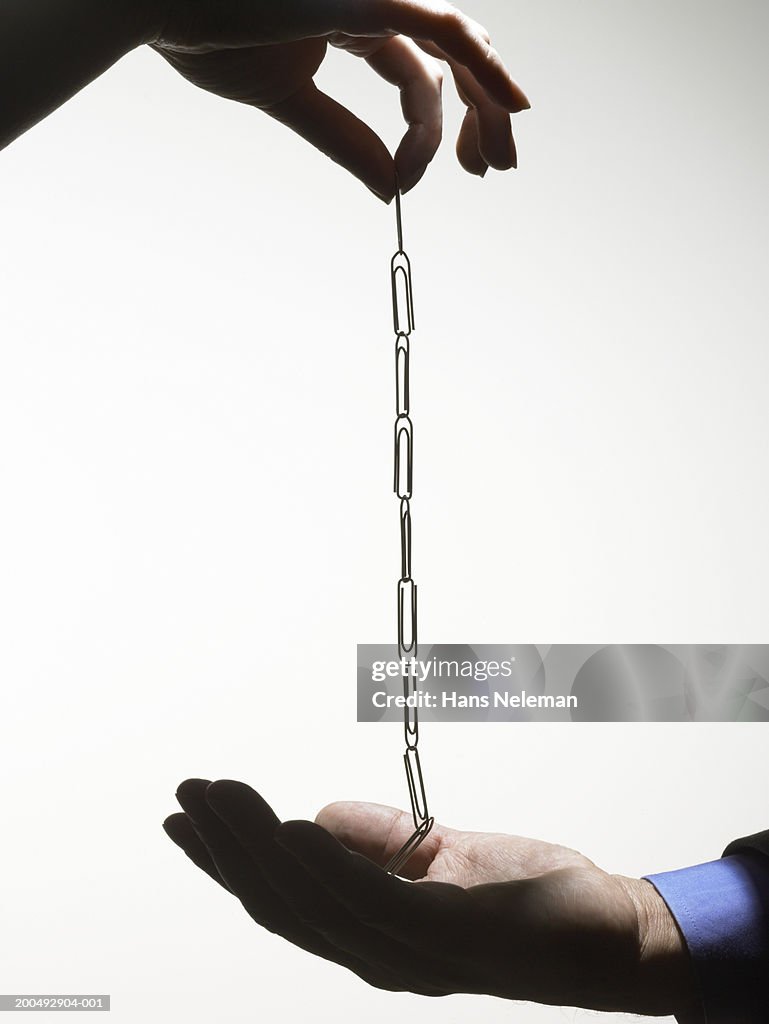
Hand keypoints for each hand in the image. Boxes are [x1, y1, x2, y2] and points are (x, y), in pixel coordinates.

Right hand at [150, 0, 529, 198]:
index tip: (420, 182)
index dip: (428, 131)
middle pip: (451, 60)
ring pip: (456, 51)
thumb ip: (342, 139)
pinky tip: (512, 102)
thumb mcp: (287, 100)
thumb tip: (388, 187)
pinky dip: (482, 67)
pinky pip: (443, 31)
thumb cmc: (204, 33)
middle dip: (481, 115)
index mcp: (352, 21)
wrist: (155, 1)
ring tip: (499, 161)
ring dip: (487, 106)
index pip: (416, 75)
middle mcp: (373, 2)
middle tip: (497, 168)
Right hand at [163, 779, 697, 1015]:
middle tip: (189, 793)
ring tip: (223, 797)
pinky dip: (326, 862)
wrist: (608, 932)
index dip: (228, 861)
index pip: (282, 898)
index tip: (189, 816)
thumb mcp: (440, 854)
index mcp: (371, 933)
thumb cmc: (526, 900)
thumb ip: (379, 840)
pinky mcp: (450, 932)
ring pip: (312, 899)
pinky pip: (373, 898)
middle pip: (281, 901)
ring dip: (258, 844)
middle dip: (227, 847)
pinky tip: (293, 825)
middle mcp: (377, 952)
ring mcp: (411, 949)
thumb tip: (316, 814)